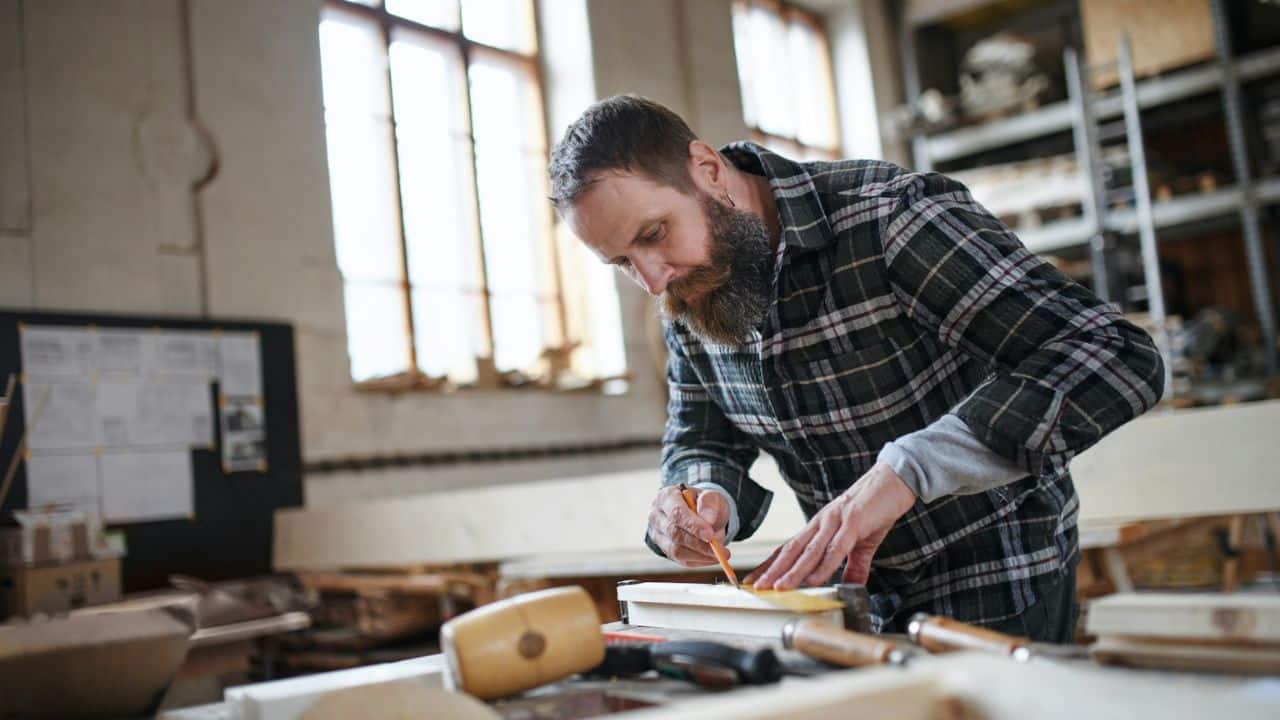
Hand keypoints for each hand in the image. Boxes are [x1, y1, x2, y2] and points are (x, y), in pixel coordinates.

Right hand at [647, 485, 730, 567]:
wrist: (701, 512)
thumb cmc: (704, 503)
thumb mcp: (712, 496)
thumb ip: (710, 502)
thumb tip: (708, 519)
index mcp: (666, 497)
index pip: (676, 513)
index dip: (693, 525)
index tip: (710, 535)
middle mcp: (656, 515)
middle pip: (674, 533)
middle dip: (699, 543)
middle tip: (720, 549)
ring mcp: (658, 534)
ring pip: (675, 550)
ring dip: (700, 554)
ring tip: (720, 553)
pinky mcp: (664, 549)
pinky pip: (680, 560)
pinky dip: (699, 560)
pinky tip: (712, 557)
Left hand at [743, 462, 915, 589]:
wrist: (894, 480)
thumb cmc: (875, 508)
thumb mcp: (862, 543)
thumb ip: (854, 565)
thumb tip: (852, 587)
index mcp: (820, 527)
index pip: (789, 549)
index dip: (771, 565)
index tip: (754, 581)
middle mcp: (821, 523)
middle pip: (791, 551)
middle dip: (773, 571)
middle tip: (756, 588)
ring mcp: (836, 522)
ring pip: (809, 551)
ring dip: (793, 572)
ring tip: (779, 588)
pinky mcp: (853, 522)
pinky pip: (836, 548)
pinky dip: (824, 566)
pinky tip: (813, 579)